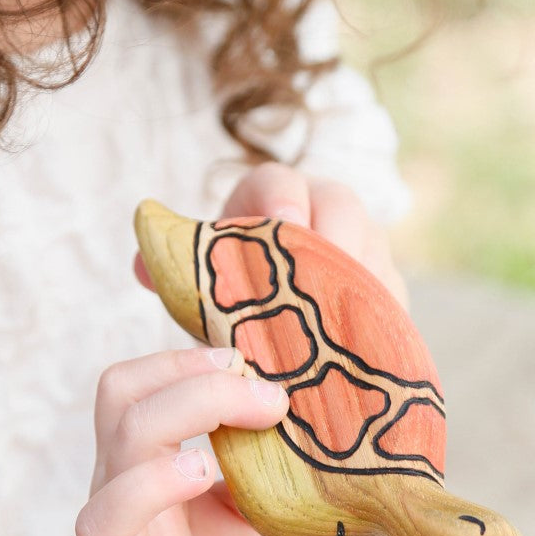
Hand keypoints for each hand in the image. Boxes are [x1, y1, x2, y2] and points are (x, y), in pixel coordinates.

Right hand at [74, 346, 288, 535]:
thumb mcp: (236, 495)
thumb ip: (250, 451)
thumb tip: (309, 391)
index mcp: (136, 466)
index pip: (124, 389)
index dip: (177, 362)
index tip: (243, 362)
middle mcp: (121, 507)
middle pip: (125, 428)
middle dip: (197, 397)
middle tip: (269, 403)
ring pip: (105, 517)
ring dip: (155, 481)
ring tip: (206, 468)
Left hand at [133, 163, 408, 310]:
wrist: (282, 322)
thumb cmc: (239, 291)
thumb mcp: (207, 279)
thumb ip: (177, 272)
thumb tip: (143, 266)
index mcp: (274, 199)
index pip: (279, 182)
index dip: (282, 197)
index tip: (280, 222)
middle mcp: (326, 214)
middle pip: (342, 207)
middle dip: (334, 236)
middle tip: (320, 275)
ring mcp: (364, 253)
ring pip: (372, 255)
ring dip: (359, 285)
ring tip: (339, 321)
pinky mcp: (387, 295)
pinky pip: (391, 304)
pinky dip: (376, 325)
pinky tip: (359, 353)